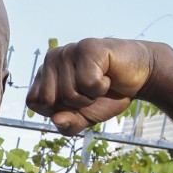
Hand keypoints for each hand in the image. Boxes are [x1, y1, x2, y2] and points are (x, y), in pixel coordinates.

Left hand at [25, 38, 155, 134]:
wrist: (139, 77)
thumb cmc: (107, 95)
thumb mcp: (85, 118)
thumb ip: (68, 125)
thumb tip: (56, 120)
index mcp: (44, 75)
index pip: (33, 102)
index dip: (55, 111)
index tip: (74, 102)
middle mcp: (51, 59)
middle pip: (48, 100)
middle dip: (72, 106)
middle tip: (88, 92)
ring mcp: (67, 51)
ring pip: (68, 93)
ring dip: (90, 96)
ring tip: (100, 82)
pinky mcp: (87, 47)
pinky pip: (87, 83)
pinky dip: (102, 87)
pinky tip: (107, 75)